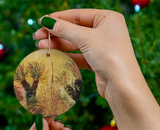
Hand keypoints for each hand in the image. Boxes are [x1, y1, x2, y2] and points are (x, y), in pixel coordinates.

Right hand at [34, 9, 159, 129]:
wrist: (122, 85)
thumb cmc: (109, 56)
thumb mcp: (86, 38)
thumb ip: (65, 29)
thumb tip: (46, 21)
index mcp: (107, 18)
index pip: (78, 15)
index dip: (59, 18)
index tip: (41, 22)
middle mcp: (106, 31)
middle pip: (76, 29)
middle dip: (56, 33)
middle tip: (37, 36)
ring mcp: (102, 47)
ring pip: (76, 43)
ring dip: (59, 44)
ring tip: (41, 46)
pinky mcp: (98, 61)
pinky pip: (80, 55)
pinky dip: (67, 55)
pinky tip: (53, 55)